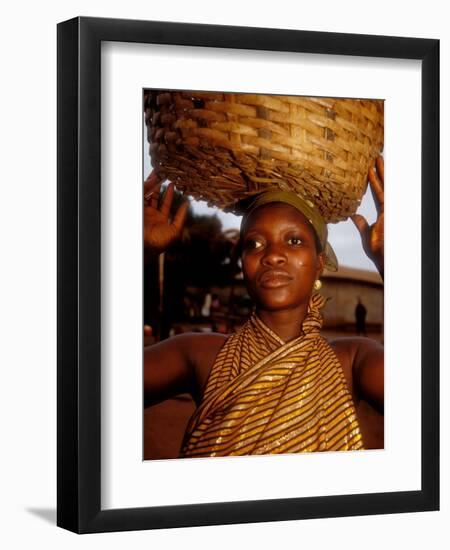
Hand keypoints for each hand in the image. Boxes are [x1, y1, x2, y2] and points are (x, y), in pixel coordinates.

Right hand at [143, 171, 188, 254]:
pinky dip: (147, 188)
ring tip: (159, 174)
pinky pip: (143, 196)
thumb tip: (187, 204)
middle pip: (155, 197)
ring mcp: (144, 211)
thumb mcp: (175, 230)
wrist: (147, 245)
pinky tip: (152, 181)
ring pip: (148, 194)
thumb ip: (181, 217)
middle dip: (159, 187)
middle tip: (164, 176)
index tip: (172, 185)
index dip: (169, 195)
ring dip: (153, 185)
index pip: (165, 204)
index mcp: (161, 220)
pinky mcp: (139, 209)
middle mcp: (151, 214)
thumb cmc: (161, 241)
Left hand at [352, 156, 383, 278]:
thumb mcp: (366, 233)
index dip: (375, 181)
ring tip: (376, 158)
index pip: (378, 193)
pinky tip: (375, 170)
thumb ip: (361, 223)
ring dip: (381, 171)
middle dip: (380, 171)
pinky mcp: (388, 211)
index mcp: (383, 213)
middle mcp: (388, 208)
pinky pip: (382, 192)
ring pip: (385, 186)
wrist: (383, 258)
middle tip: (376, 157)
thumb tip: (354, 215)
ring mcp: (390, 209)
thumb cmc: (377, 250)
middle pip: (384, 185)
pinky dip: (379, 181)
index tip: (370, 169)